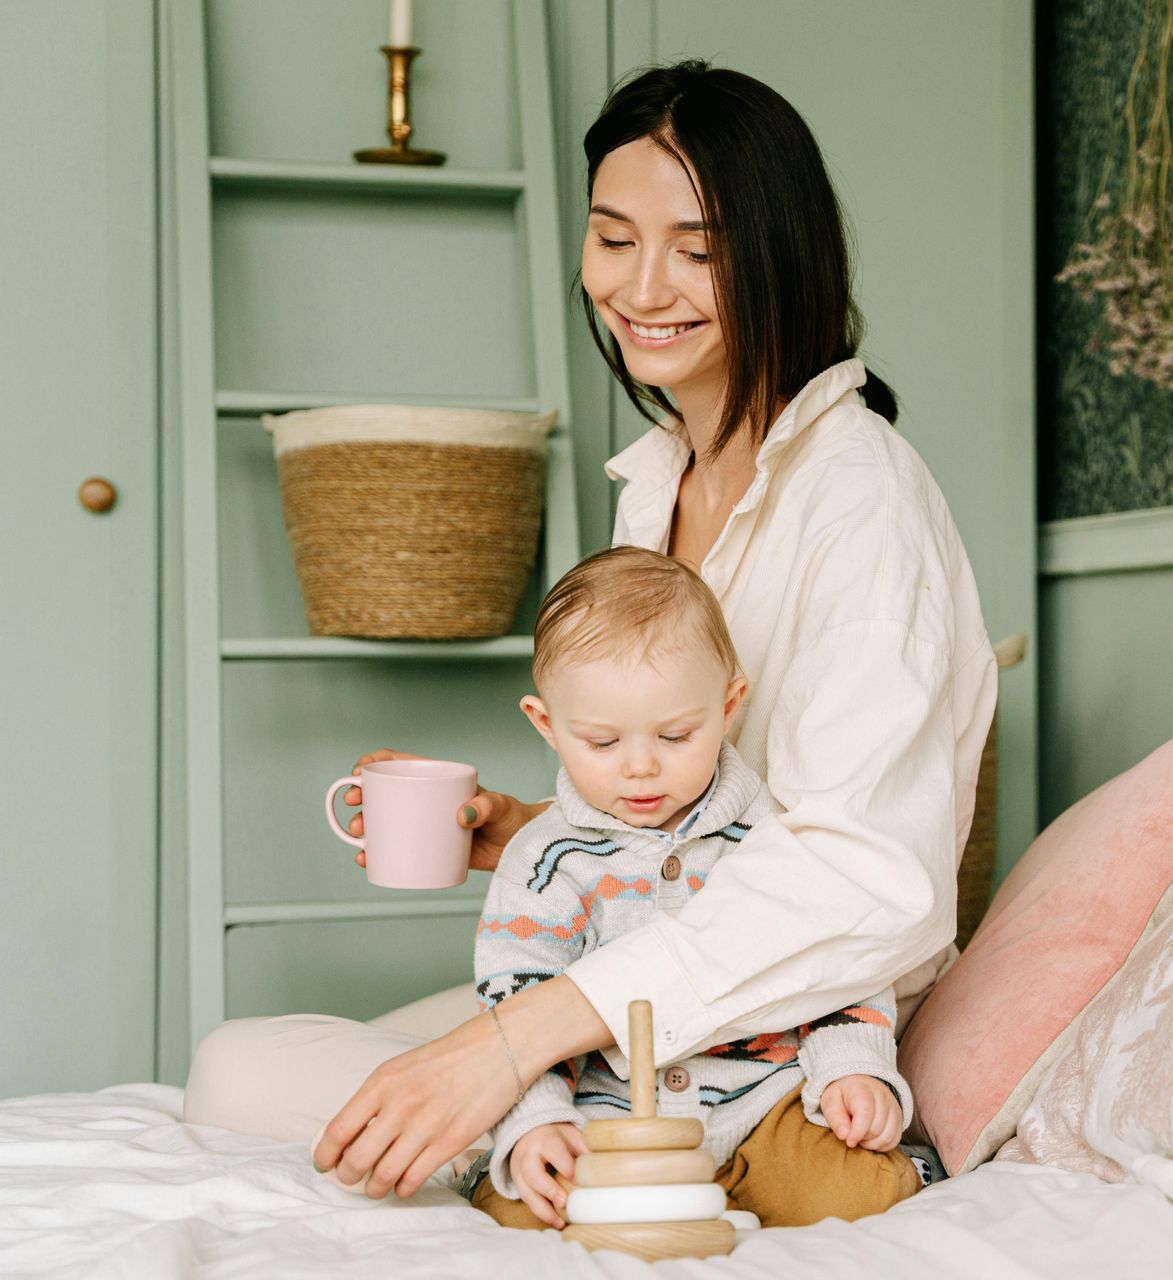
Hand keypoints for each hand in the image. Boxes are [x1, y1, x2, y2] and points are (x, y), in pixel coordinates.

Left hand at [312, 977, 610, 1200]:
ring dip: (375, 1188)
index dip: (325, 1157)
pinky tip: (405, 1182)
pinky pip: (413, 1180)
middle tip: (352, 1178)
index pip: (337, 1131)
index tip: (324, 1165)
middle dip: (349, 1177)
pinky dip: (403, 1189)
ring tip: (378, 1185)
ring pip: (382, 1177)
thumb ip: (375, 1098)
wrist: (498, 1047)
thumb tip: (347, 1135)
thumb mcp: (401, 1067)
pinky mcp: (451, 1142)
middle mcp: (400, 1104)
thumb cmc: (448, 1058)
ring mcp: (426, 1125)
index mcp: (382, 1082)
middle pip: (356, 1161)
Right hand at [344, 748, 547, 873]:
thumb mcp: (500, 806)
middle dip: (362, 796)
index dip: (375, 763)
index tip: (359, 774)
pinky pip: (395, 848)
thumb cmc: (512, 819)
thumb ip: (486, 806)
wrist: (521, 848)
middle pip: (385, 793)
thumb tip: (463, 815)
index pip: (400, 762)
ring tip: (359, 835)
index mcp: (438, 779)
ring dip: (364, 826)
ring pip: (385, 821)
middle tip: (357, 807)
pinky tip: (365, 859)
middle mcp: (426, 800)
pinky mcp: (426, 848)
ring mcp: (424, 824)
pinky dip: (376, 853)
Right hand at [509, 1123, 585, 1227]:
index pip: (553, 1150)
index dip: (565, 1165)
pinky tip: (554, 1221)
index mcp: (545, 1140)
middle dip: (547, 1189)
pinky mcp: (518, 1184)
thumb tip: (602, 1166)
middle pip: (532, 1172)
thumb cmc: (555, 1138)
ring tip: (559, 1222)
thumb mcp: (570, 1136)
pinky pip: (526, 1200)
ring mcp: (519, 1170)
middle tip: (563, 1202)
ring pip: (526, 1191)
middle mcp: (528, 1155)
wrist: (529, 1135)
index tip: (577, 1181)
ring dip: (542, 1209)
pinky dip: (539, 1213)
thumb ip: (583, 1148)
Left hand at [819, 1075, 902, 1151]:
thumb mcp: (830, 1101)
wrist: (857, 1085)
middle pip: (876, 1128)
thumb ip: (835, 1117)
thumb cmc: (842, 1095)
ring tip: (860, 1136)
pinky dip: (881, 1146)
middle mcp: (883, 1096)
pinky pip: (894, 1141)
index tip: (848, 1141)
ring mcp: (894, 1108)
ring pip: (887, 1137)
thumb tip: (844, 1135)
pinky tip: (870, 1139)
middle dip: (861, 1138)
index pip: (866, 1113)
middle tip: (851, 1134)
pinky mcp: (899, 1119)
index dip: (857, 1132)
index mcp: (863, 1089)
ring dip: (871, 1144)